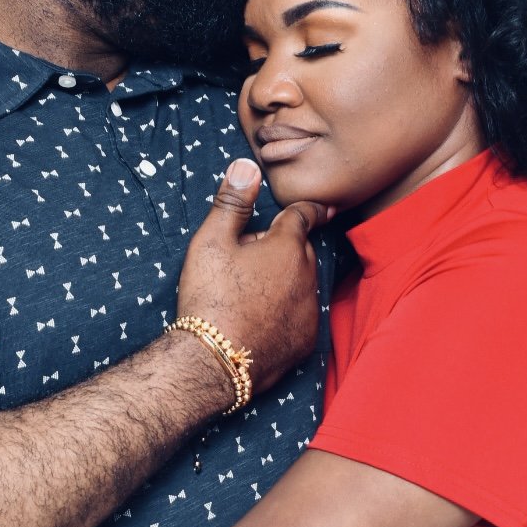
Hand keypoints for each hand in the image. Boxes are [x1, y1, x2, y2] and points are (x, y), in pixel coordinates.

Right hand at [177, 159, 333, 394]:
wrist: (214, 361)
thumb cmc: (210, 297)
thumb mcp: (211, 242)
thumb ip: (233, 202)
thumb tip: (248, 165)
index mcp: (288, 247)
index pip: (304, 215)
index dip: (306, 208)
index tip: (317, 206)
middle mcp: (307, 276)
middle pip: (302, 251)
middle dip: (284, 248)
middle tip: (250, 259)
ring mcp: (310, 311)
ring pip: (303, 283)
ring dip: (287, 280)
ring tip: (252, 291)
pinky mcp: (306, 341)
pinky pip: (302, 315)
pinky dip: (288, 311)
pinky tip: (263, 318)